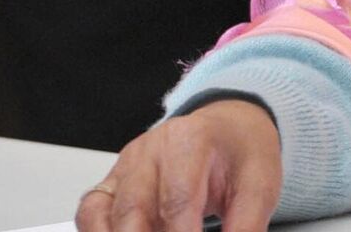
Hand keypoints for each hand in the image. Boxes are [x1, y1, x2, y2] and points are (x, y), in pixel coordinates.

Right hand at [76, 98, 280, 231]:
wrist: (227, 129)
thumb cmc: (240, 153)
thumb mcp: (260, 184)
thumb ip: (246, 225)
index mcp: (188, 141)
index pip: (177, 200)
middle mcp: (148, 150)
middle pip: (133, 210)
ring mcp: (126, 166)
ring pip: (103, 213)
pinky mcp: (112, 183)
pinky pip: (91, 213)